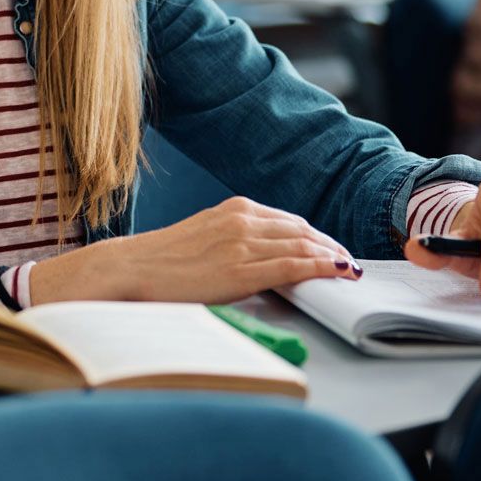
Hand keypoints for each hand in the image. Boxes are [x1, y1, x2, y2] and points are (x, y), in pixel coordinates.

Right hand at [37, 196, 362, 304]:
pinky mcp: (242, 269)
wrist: (132, 268)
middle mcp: (242, 220)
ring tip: (347, 269)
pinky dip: (320, 267)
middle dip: (329, 246)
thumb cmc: (163, 259)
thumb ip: (234, 239)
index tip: (330, 248)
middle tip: (346, 261)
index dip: (315, 236)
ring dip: (331, 257)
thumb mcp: (204, 236)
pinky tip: (336, 272)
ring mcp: (243, 243)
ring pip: (303, 245)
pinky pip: (293, 265)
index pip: (289, 221)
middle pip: (302, 230)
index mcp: (234, 209)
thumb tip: (260, 254)